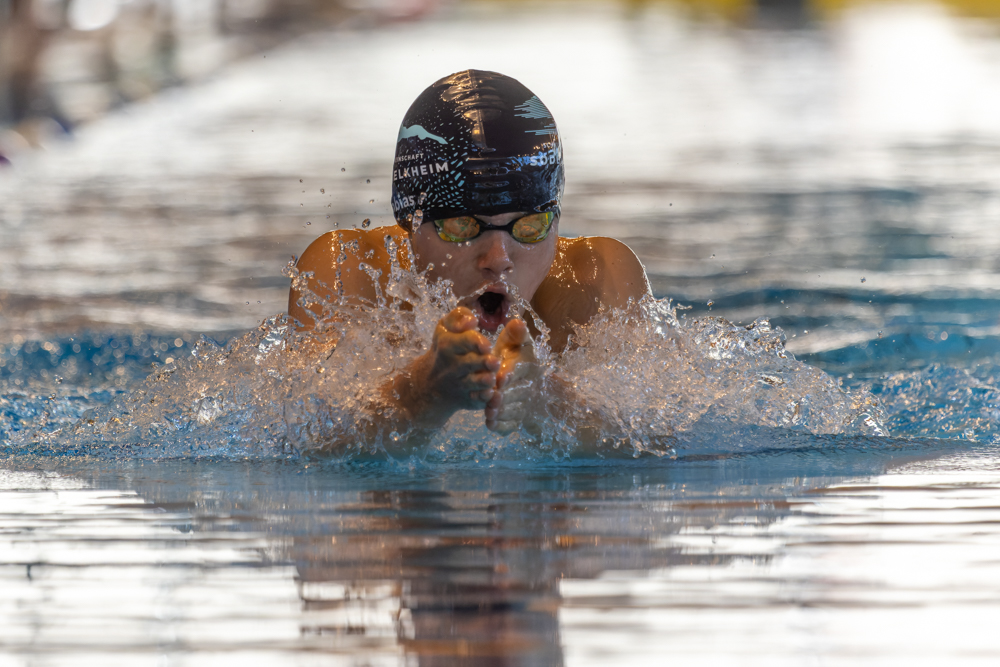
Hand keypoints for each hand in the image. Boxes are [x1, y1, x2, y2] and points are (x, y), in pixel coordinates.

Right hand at [404, 307, 499, 421]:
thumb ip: (459, 317)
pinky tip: (494, 395)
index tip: (487, 345)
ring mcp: (461, 385)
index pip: (463, 341)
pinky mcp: (468, 399)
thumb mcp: (446, 327)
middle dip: (483, 362)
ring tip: (492, 378)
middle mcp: (453, 366)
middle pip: (469, 363)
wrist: (430, 383)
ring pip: (474, 384)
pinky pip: (478, 401)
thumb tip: (471, 320)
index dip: (475, 342)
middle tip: (494, 362)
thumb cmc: (446, 348)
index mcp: (448, 345)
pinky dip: (486, 399)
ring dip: (484, 381)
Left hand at [485, 319, 544, 434]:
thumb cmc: (506, 354)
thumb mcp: (509, 341)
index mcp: (529, 363)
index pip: (524, 368)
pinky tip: (490, 423)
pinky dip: (502, 425)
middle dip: (506, 395)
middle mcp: (530, 384)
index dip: (512, 372)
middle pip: (520, 392)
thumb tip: (517, 322)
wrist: (500, 374)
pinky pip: (512, 424)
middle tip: (492, 397)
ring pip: (516, 409)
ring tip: (489, 411)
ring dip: (503, 411)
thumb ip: (513, 333)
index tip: (500, 376)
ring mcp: (525, 402)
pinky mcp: (518, 417)